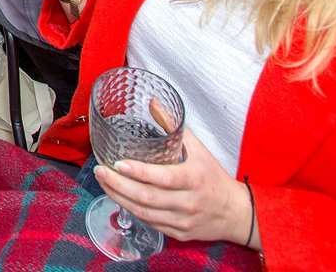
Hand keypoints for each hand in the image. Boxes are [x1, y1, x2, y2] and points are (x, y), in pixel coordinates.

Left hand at [95, 127, 253, 244]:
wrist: (234, 213)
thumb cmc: (214, 178)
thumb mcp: (198, 149)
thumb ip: (173, 126)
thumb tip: (153, 103)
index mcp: (193, 179)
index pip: (163, 177)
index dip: (139, 172)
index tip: (118, 163)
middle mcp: (187, 202)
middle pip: (147, 197)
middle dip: (118, 185)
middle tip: (100, 171)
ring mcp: (182, 220)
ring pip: (144, 213)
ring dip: (119, 198)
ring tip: (103, 182)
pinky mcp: (178, 233)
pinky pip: (149, 223)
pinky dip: (131, 210)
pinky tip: (119, 197)